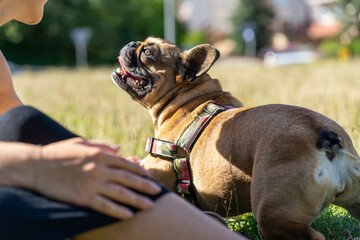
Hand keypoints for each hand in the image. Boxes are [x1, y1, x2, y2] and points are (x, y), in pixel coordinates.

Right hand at [33, 137, 160, 218]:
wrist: (35, 165)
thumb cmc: (58, 153)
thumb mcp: (81, 143)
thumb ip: (102, 146)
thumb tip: (120, 148)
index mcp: (99, 154)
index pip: (125, 163)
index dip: (139, 170)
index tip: (148, 176)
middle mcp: (99, 168)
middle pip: (127, 178)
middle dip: (144, 185)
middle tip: (157, 192)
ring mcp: (92, 183)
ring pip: (120, 192)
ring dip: (137, 199)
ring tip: (150, 205)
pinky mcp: (82, 197)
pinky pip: (104, 205)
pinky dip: (117, 210)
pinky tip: (129, 215)